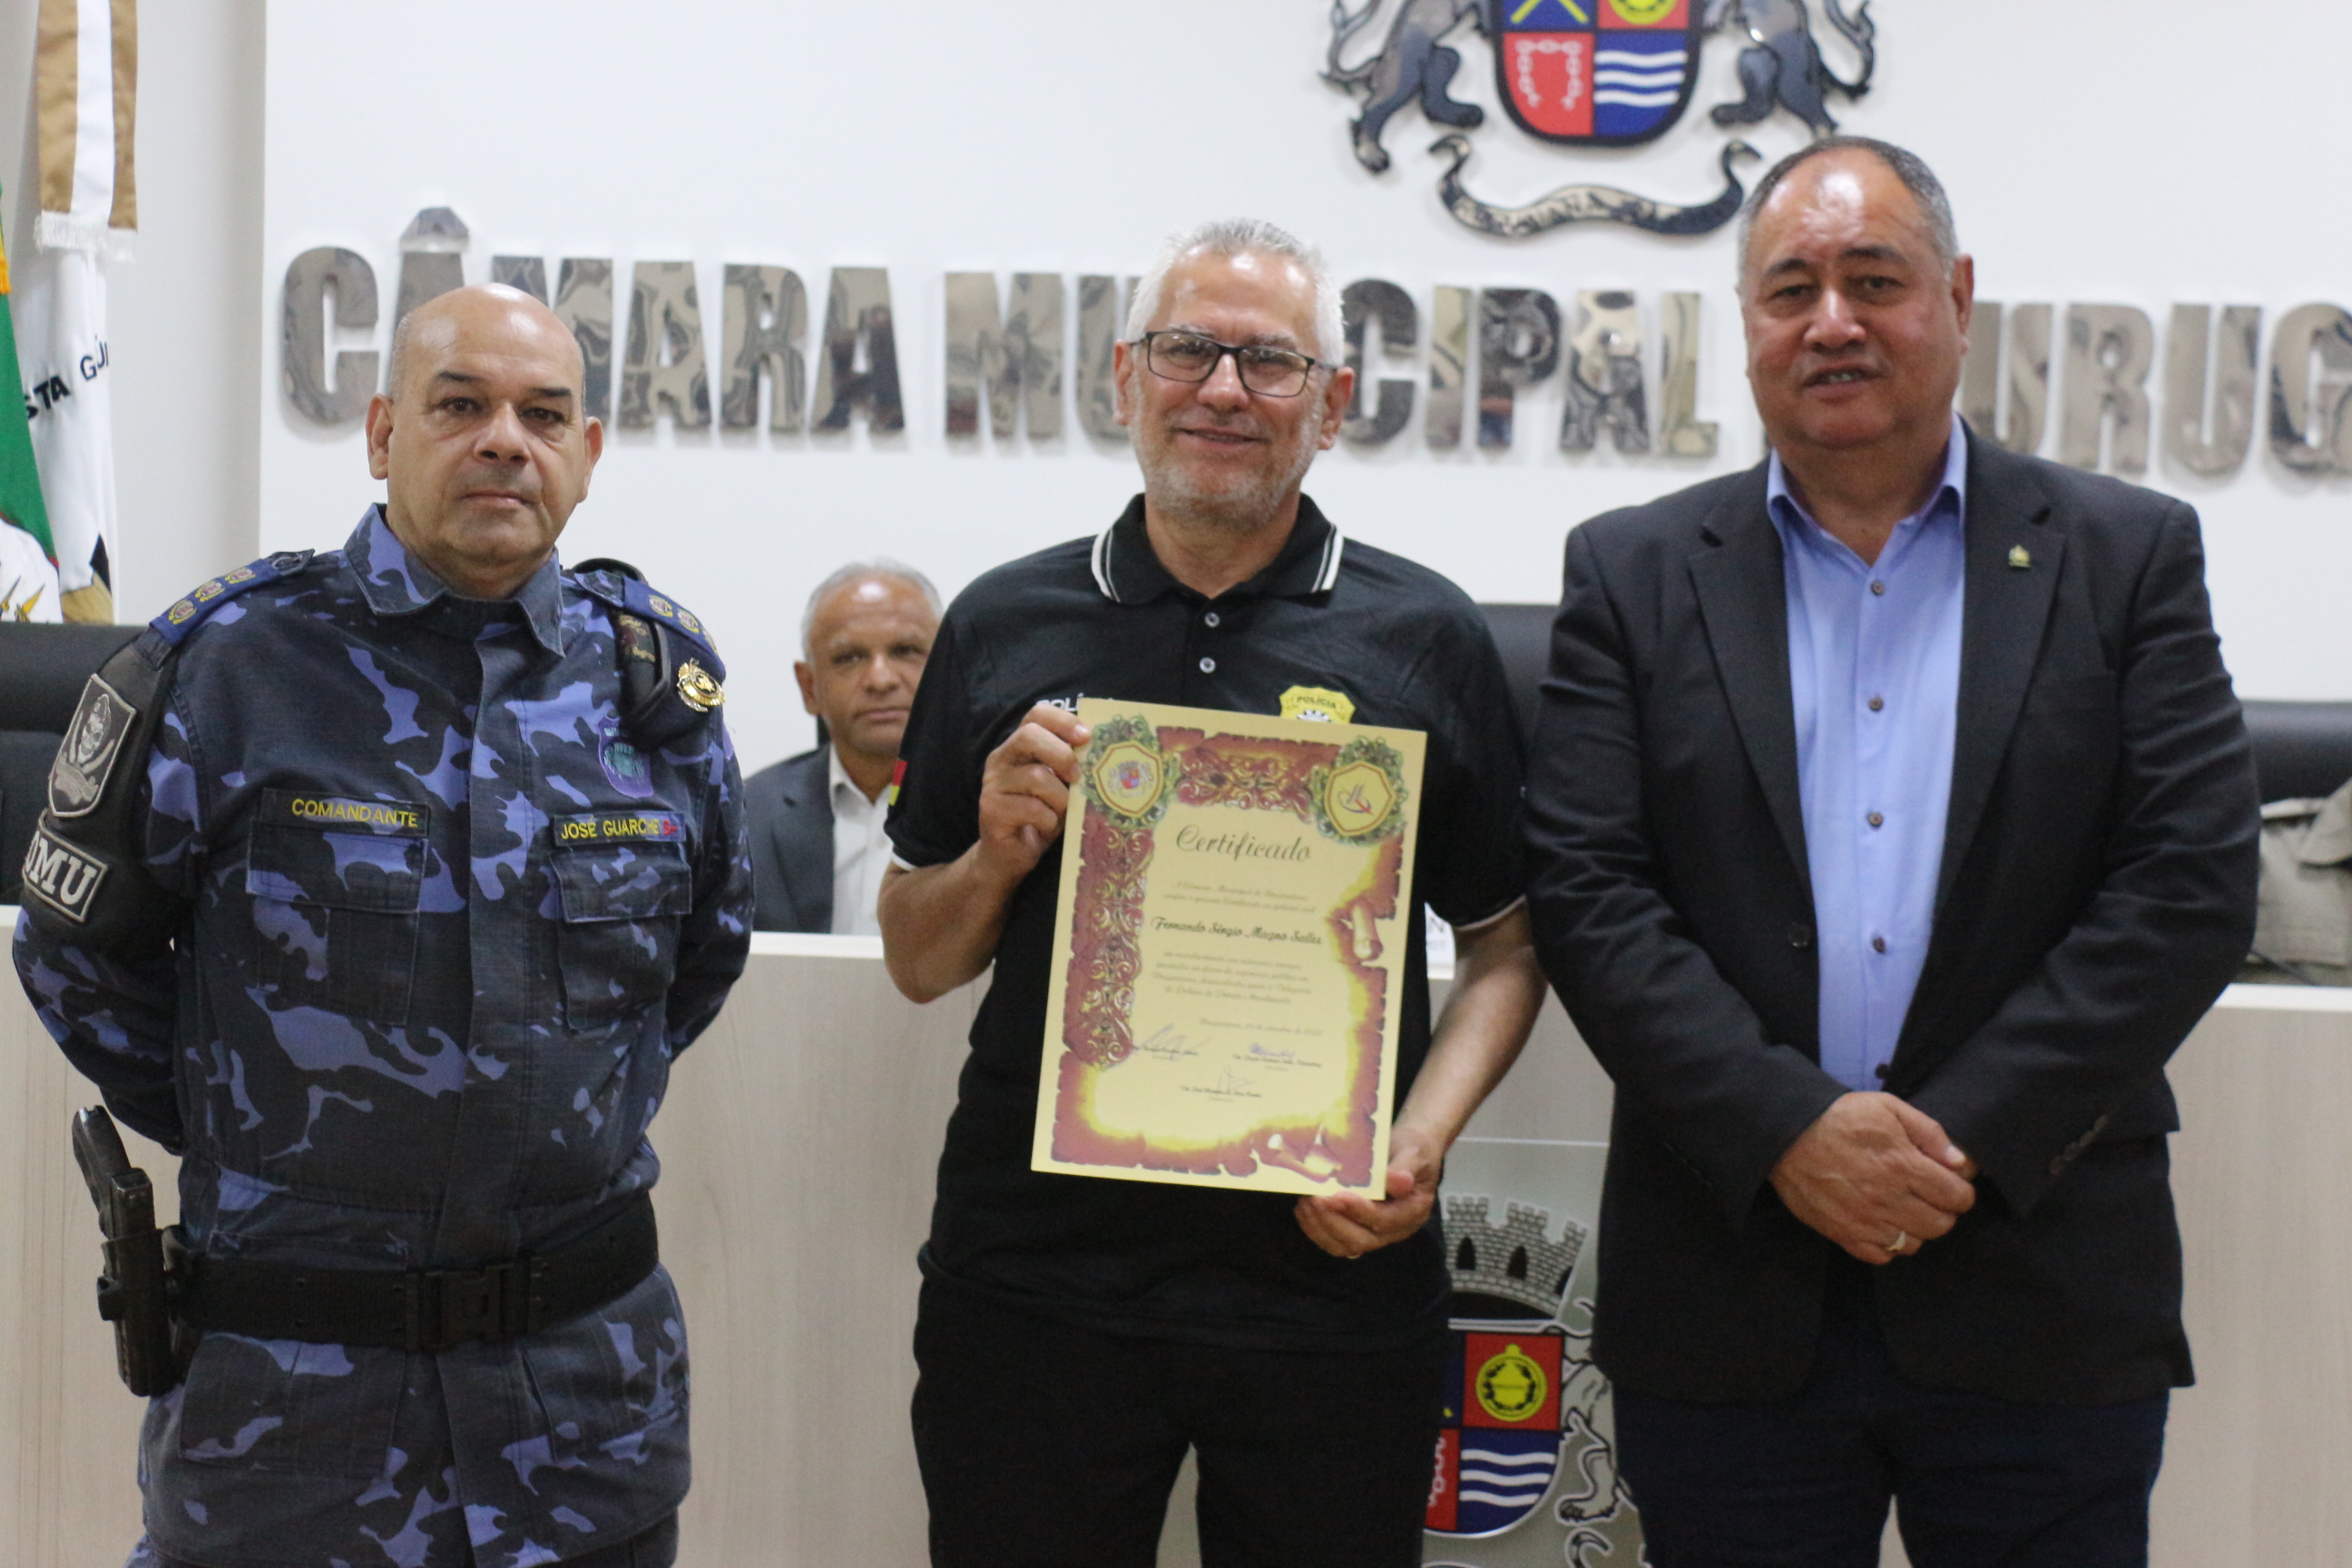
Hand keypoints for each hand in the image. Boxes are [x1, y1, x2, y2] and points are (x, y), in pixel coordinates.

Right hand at [975, 703, 1089, 883]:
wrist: (1009, 856)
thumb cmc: (1040, 817)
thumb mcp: (1059, 787)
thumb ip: (1071, 766)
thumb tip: (1103, 752)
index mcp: (1018, 746)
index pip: (1036, 714)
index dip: (1063, 721)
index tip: (1087, 737)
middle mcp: (1001, 758)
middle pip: (1029, 735)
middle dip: (1062, 754)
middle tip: (1077, 777)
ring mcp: (992, 783)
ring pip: (1036, 776)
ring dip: (1059, 797)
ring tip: (1061, 811)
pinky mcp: (991, 809)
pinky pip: (1031, 808)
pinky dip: (1047, 820)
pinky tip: (1045, 827)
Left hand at [1295, 1124, 1443, 1258]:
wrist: (1411, 1150)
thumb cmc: (1413, 1148)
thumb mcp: (1414, 1152)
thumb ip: (1405, 1168)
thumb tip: (1402, 1182)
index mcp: (1413, 1211)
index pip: (1383, 1220)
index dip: (1358, 1210)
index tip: (1336, 1195)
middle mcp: (1396, 1229)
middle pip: (1362, 1240)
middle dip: (1333, 1221)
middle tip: (1313, 1199)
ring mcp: (1377, 1233)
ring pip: (1346, 1245)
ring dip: (1321, 1227)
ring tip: (1305, 1203)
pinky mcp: (1360, 1230)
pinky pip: (1336, 1242)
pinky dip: (1317, 1230)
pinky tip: (1304, 1211)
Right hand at [1769, 1092, 1976, 1264]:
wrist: (1787, 1134)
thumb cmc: (1840, 1117)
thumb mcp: (1888, 1107)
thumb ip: (1929, 1132)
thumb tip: (1960, 1163)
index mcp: (1903, 1165)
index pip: (1957, 1197)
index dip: (1961, 1190)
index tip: (1950, 1183)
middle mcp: (1887, 1199)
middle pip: (1940, 1225)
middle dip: (1943, 1210)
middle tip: (1928, 1195)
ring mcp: (1864, 1221)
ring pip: (1913, 1244)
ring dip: (1915, 1228)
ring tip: (1903, 1208)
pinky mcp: (1842, 1234)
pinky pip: (1882, 1255)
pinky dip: (1888, 1244)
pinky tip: (1881, 1223)